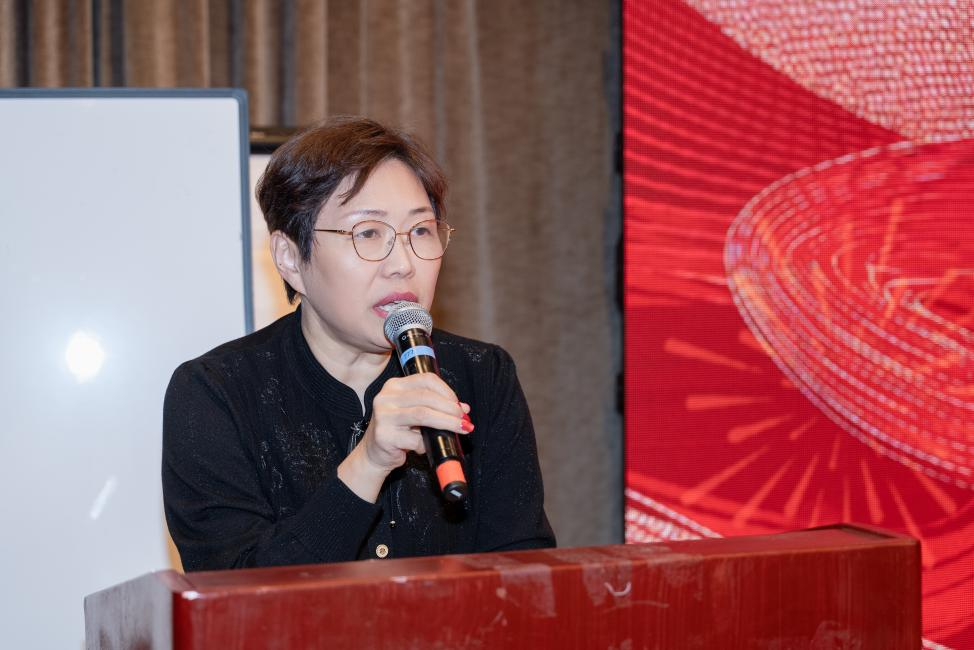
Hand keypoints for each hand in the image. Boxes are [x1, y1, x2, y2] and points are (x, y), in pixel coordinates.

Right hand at [338, 374, 472, 501]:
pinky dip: (426, 444)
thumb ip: (436, 407)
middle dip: (451, 408)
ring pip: (423, 414)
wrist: (374, 454)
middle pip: (427, 396)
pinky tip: (427, 447)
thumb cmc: (398, 432)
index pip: (426, 380)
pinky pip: (414, 439)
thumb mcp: (416, 413)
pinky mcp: (384, 435)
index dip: (447, 391)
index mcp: (395, 386)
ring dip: (447, 422)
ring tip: (461, 428)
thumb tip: (464, 408)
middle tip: (464, 419)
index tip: (459, 405)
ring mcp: (383, 415)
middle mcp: (386, 397)